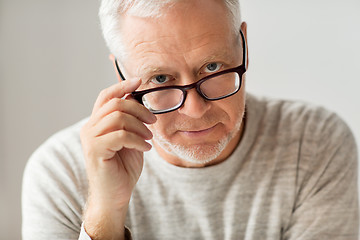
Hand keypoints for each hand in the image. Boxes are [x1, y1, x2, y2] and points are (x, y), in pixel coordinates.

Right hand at [80, 78, 156, 238]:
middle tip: (153, 121)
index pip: (106, 96)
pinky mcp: (95, 150)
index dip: (122, 86)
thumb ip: (130, 120)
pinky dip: (138, 140)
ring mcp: (90, 139)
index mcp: (97, 123)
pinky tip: (145, 148)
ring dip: (140, 126)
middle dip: (139, 109)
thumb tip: (138, 98)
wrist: (115, 194)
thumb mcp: (130, 139)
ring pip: (118, 118)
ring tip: (148, 138)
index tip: (139, 81)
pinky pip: (121, 135)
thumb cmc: (123, 167)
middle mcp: (89, 128)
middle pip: (115, 104)